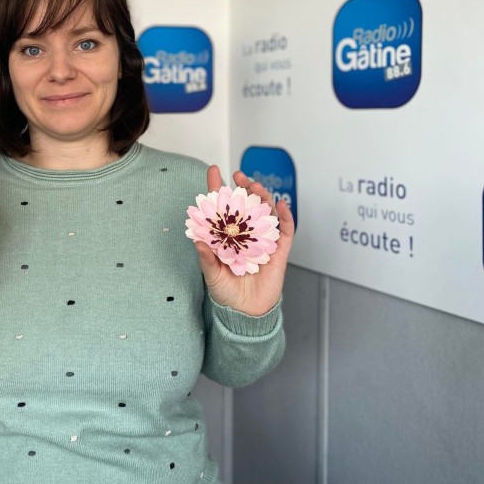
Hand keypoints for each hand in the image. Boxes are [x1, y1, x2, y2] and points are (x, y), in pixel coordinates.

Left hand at [193, 166, 294, 316]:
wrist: (246, 313)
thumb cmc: (226, 293)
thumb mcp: (212, 275)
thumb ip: (206, 259)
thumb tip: (196, 241)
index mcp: (227, 236)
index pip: (222, 208)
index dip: (218, 188)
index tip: (213, 170)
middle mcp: (245, 235)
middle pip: (246, 205)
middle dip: (244, 188)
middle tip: (239, 177)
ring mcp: (263, 241)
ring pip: (266, 213)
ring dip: (264, 197)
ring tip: (257, 187)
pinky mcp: (279, 252)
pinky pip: (286, 231)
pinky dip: (286, 216)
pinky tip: (281, 205)